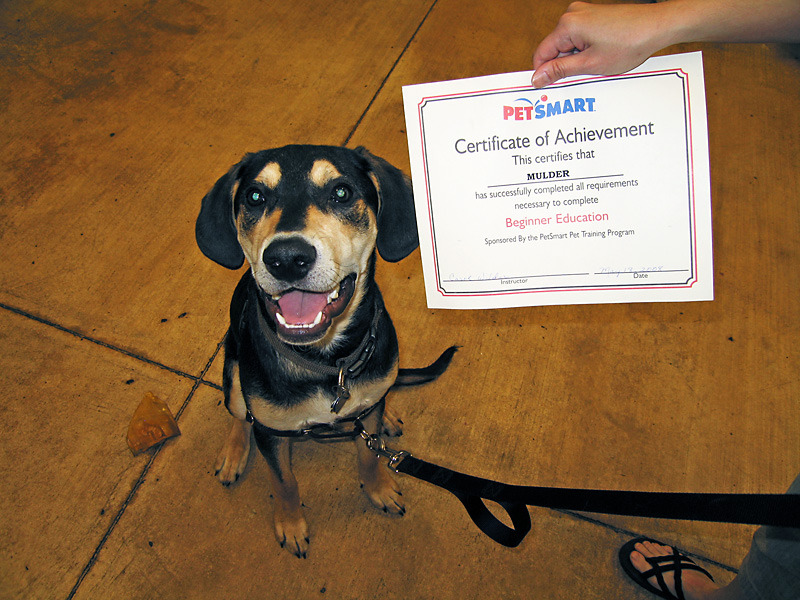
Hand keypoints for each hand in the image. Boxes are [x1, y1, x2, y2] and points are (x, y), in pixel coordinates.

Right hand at [532, 2, 669, 87]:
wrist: (658, 26)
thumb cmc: (630, 42)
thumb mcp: (590, 64)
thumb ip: (560, 71)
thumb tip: (537, 77)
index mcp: (568, 24)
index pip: (542, 53)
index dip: (544, 73)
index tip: (548, 88)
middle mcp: (573, 14)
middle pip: (555, 49)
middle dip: (565, 66)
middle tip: (582, 78)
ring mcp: (584, 13)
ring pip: (569, 45)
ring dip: (578, 59)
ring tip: (598, 65)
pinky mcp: (594, 16)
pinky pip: (580, 38)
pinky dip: (586, 51)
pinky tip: (602, 57)